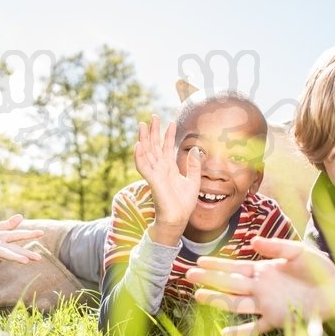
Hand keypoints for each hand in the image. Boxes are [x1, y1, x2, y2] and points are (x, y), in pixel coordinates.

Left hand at [0, 214, 43, 273]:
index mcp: (1, 237)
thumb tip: (21, 217)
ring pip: (4, 252)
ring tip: (25, 261)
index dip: (29, 234)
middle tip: (38, 258)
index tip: (42, 232)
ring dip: (14, 257)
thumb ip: (8, 224)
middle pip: (14, 248)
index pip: (18, 235)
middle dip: (26, 253)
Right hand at [134, 114, 201, 244]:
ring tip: (143, 125)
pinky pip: (144, 166)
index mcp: (169, 168)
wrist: (178, 218)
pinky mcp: (153, 181)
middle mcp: (160, 169)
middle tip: (153, 116)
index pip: (166, 147)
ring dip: (144, 139)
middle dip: (153, 131)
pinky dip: (140, 156)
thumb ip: (193, 165)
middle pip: (154, 146)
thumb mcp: (193, 181)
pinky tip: (138, 145)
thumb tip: (196, 149)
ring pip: (147, 153)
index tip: (170, 122)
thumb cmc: (183, 203)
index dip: (167, 135)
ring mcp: (155, 174)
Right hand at [186, 237, 334, 335]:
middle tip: (189, 275)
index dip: (217, 264)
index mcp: (264, 270)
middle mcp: (261, 288)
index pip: (234, 267)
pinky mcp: (277, 320)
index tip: (199, 261)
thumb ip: (277, 246)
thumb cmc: (321, 271)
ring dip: (218, 300)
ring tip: (199, 296)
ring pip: (236, 303)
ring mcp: (266, 305)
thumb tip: (252, 241)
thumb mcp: (299, 252)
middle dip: (209, 279)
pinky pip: (255, 328)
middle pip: (229, 284)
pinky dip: (240, 333)